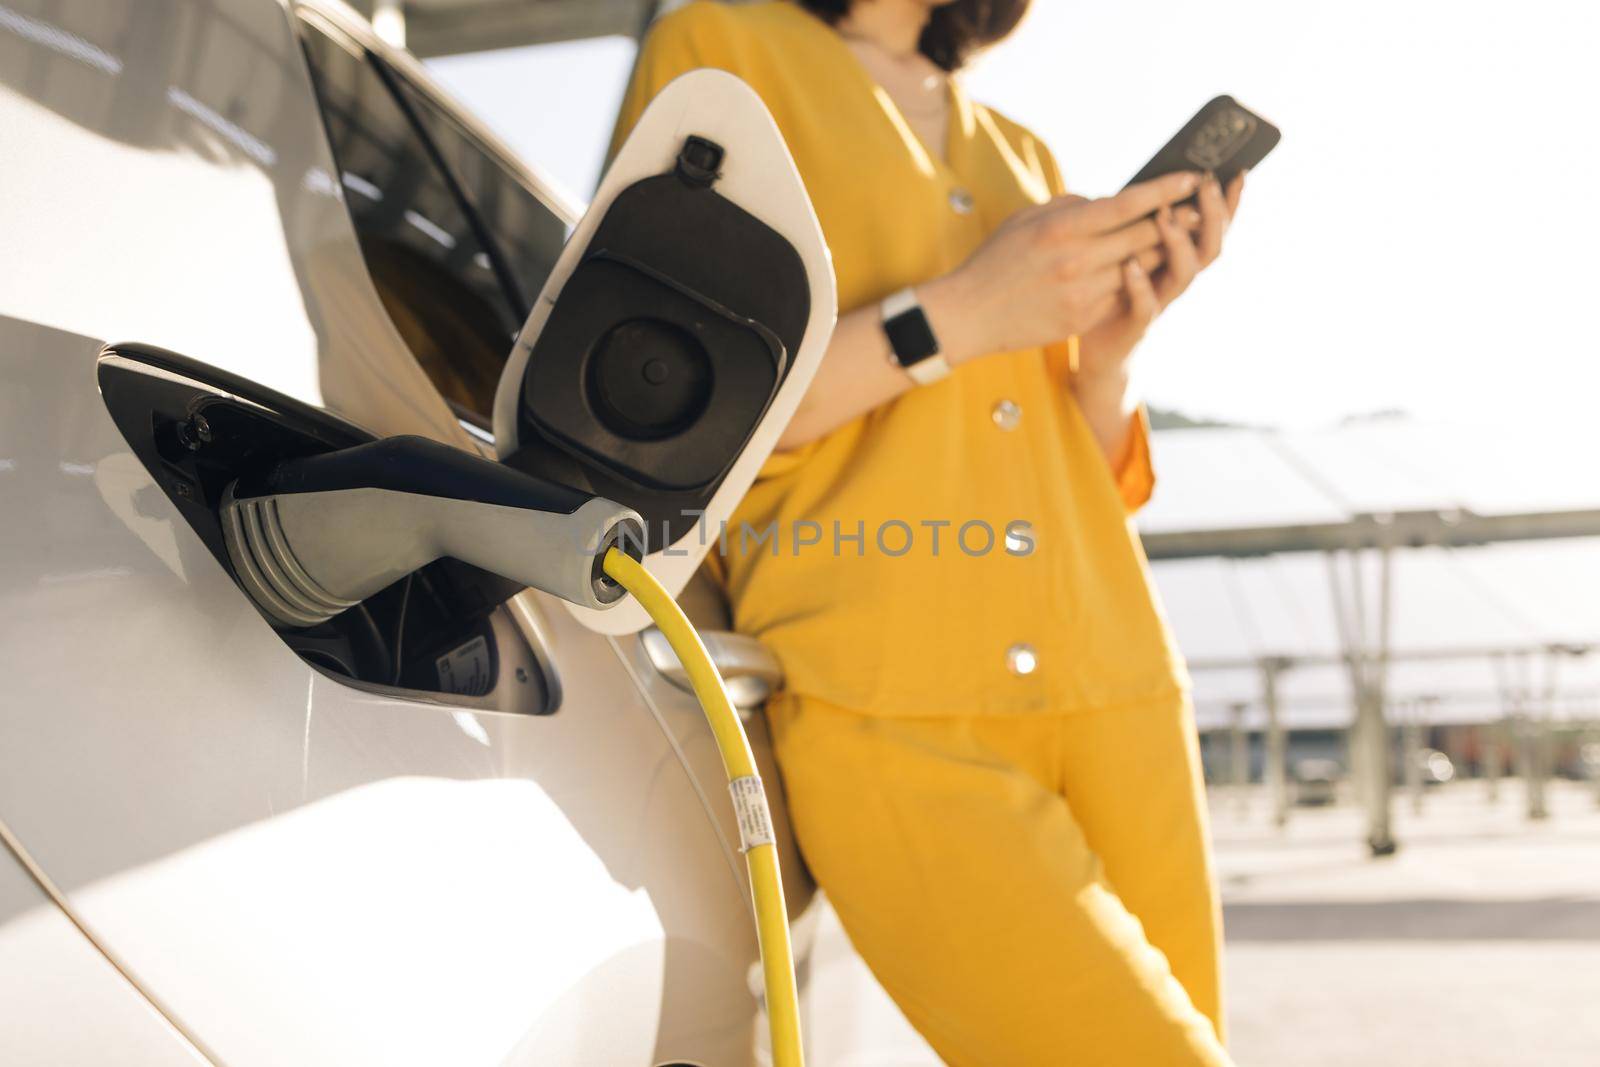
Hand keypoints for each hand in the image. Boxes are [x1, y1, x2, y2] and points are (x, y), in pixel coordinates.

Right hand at [919, 171, 1205, 365]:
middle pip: (1145, 235)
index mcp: (1062, 227)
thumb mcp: (1027, 220)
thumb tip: (1110, 201)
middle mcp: (1077, 260)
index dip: (1165, 190)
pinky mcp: (1084, 318)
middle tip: (1198, 208)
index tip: (1191, 178)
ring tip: (1174, 236)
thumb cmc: (997, 261)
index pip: (1128, 204)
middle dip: (1176, 220)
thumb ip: (1071, 206)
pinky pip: (1122, 294)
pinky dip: (1132, 280)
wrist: (969, 316)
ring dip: (1159, 251)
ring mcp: (1083, 293)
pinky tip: (1136, 270)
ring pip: (1140, 267)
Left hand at [1077, 171, 1245, 381]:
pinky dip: (1139, 285)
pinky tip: (1128, 264)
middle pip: (1210, 246)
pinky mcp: (1137, 324)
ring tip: (1164, 215)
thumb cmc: (1113, 289)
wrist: (1100, 349)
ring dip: (1178, 243)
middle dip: (1213, 214)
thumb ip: (1143, 222)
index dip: (1230, 203)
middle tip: (1207, 182)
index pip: (1216, 226)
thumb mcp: (1130, 247)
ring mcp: (1161, 301)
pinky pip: (1145, 306)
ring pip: (1185, 273)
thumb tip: (1151, 182)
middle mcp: (1178, 278)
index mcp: (1181, 257)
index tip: (1238, 172)